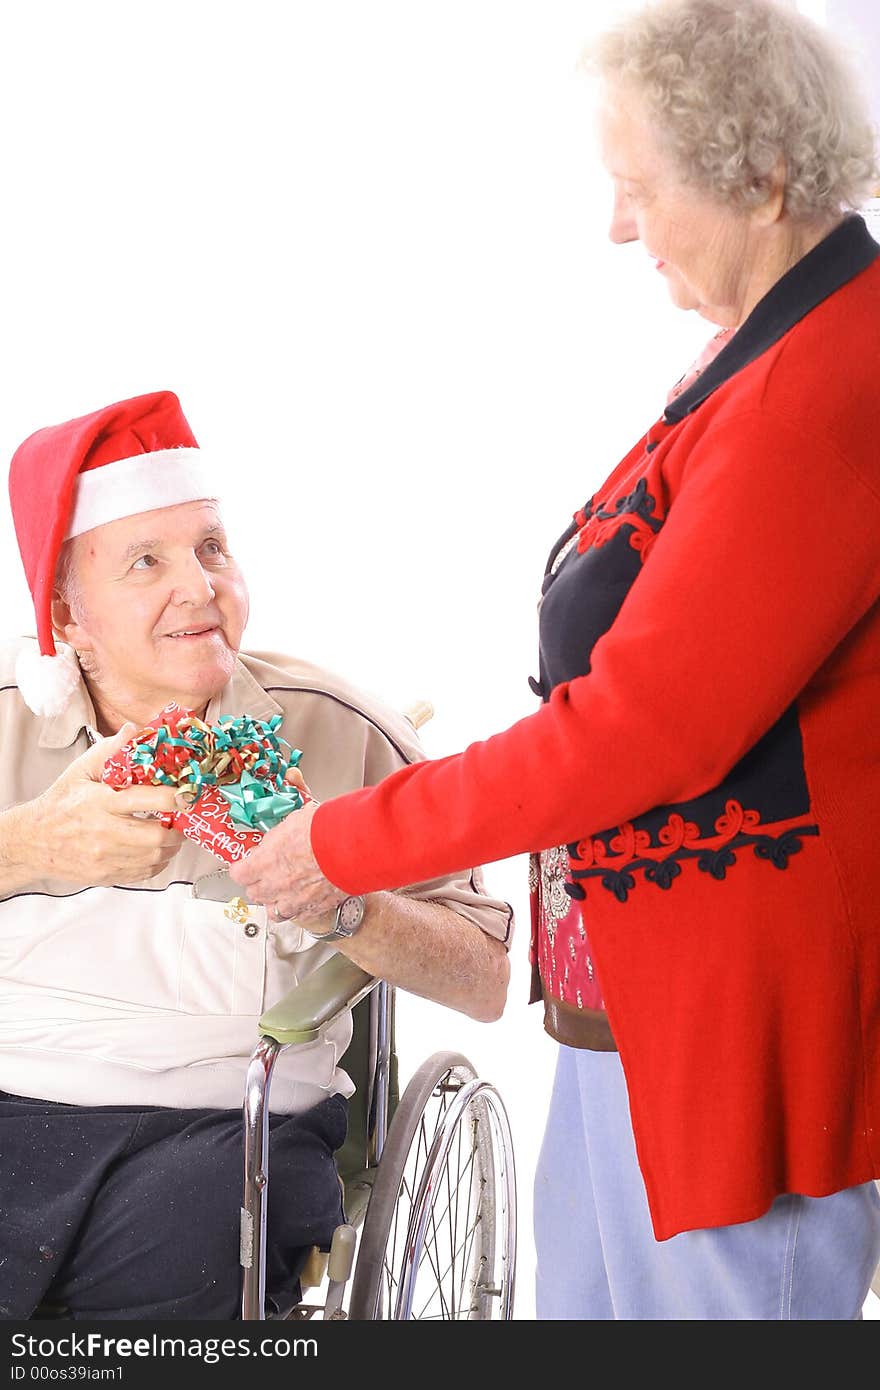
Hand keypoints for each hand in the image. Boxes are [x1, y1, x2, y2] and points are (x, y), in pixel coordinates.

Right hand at [12, 724, 182, 887]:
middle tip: (181, 819)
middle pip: (157, 836)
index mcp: (101, 801)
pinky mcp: (106, 875)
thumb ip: (110, 751)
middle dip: (178, 829)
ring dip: (171, 846)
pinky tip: (155, 850)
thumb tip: (134, 732)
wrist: (33, 840)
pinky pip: (144, 874)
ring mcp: (105, 857)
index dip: (175, 797)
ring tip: (171, 833)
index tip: (184, 794)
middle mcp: (104, 832)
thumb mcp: (81, 771)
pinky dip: (157, 862)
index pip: (150, 799)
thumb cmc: (60, 804)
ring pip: (154, 857)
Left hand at [229, 797, 346, 926]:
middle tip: (264, 874)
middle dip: (257, 884)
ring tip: (281, 891)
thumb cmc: (326, 831)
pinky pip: (299, 915)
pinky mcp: (316, 908)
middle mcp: (276, 886)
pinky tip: (303, 898)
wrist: (353, 846)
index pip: (238, 874)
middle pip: (254, 894)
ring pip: (274, 912)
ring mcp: (295, 900)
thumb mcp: (293, 821)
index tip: (245, 864)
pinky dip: (298, 908)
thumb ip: (278, 836)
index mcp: (264, 863)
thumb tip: (276, 837)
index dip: (241, 868)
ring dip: (275, 901)